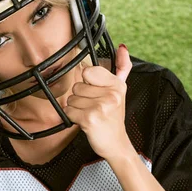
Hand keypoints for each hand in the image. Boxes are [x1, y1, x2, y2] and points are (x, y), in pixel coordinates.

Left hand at [63, 44, 132, 160]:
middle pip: (78, 86)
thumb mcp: (120, 90)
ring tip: (90, 114)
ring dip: (76, 108)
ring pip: (71, 99)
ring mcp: (101, 107)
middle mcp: (111, 94)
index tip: (97, 93)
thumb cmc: (113, 117)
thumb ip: (122, 67)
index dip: (88, 83)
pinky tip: (85, 122)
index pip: (88, 72)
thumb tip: (122, 47)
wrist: (115, 143)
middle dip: (81, 98)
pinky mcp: (90, 119)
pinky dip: (73, 118)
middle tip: (94, 107)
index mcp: (117, 85)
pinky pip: (68, 111)